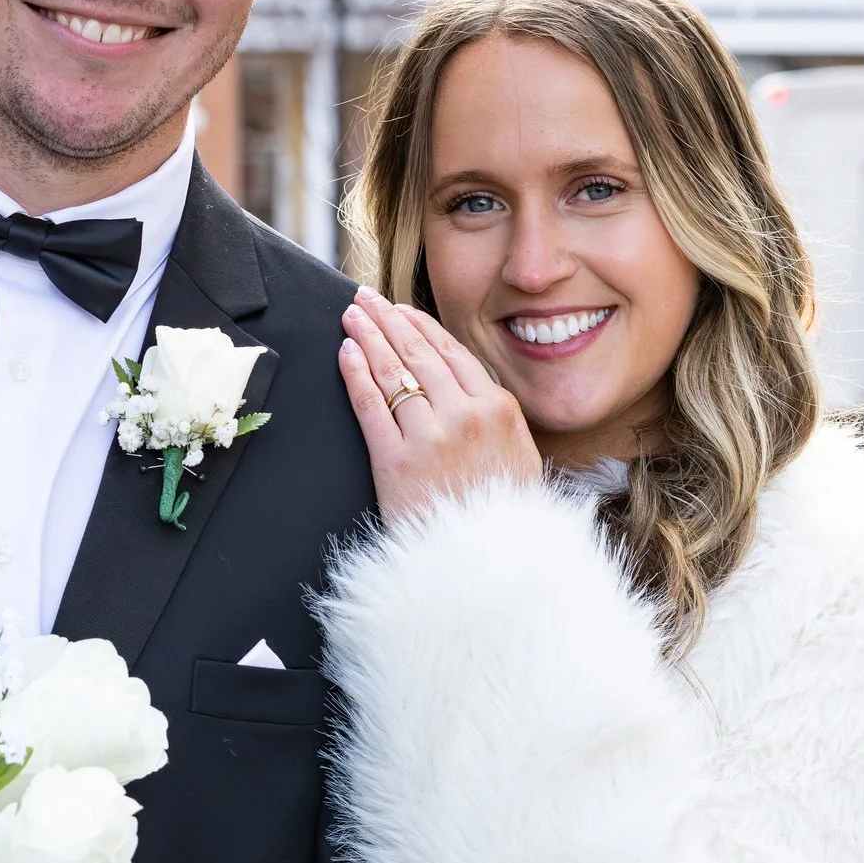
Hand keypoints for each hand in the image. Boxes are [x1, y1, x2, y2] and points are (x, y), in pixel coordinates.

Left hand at [341, 288, 540, 521]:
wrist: (485, 563)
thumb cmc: (500, 514)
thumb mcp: (519, 457)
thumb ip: (498, 418)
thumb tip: (473, 388)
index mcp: (499, 409)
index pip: (453, 353)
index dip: (420, 326)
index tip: (400, 309)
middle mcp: (467, 415)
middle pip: (419, 353)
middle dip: (387, 319)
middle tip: (364, 299)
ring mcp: (431, 436)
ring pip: (394, 371)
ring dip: (367, 336)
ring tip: (349, 316)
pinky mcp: (397, 460)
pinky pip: (371, 404)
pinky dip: (355, 373)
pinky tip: (345, 352)